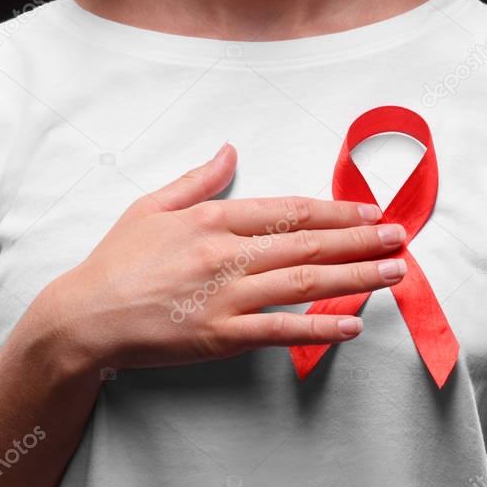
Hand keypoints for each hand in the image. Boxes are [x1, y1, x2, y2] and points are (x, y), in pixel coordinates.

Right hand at [42, 143, 406, 369]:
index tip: (368, 211)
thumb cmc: (116, 262)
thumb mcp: (151, 206)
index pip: (287, 211)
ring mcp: (225, 297)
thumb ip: (198, 180)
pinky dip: (319, 328)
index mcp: (212, 220)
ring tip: (393, 274)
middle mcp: (226, 255)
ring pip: (304, 284)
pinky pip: (280, 330)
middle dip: (360, 241)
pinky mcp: (221, 336)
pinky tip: (353, 325)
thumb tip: (230, 150)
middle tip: (400, 239)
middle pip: (307, 245)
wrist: (85, 318)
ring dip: (354, 278)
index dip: (334, 211)